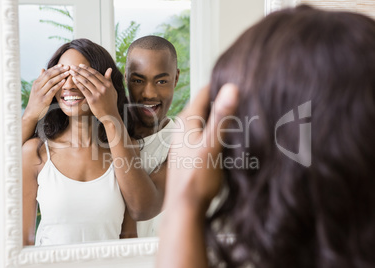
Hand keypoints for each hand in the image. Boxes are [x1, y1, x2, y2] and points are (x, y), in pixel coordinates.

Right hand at [23, 64, 69, 120]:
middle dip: (59, 70)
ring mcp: (40, 93)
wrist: (32, 112)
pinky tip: (64, 82)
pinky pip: (52, 90)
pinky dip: (58, 85)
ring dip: (60, 76)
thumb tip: (43, 69)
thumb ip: (41, 79)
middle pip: (49, 75)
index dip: (55, 68)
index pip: (46, 72)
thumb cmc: (36, 100)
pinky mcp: (44, 99)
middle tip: (67, 67)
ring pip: (51, 82)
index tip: (62, 65)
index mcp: (36, 83)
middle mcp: (37, 86)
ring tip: (67, 73)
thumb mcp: (37, 88)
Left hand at [69, 64, 119, 119]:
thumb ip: (109, 79)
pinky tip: (74, 80)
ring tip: (71, 72)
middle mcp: (103, 88)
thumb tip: (109, 69)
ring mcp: (98, 94)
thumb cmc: (111, 102)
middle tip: (72, 66)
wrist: (110, 115)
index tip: (80, 65)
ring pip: (85, 82)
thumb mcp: (112, 90)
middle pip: (89, 76)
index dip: (87, 68)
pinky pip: (83, 89)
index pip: (96, 73)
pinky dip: (78, 84)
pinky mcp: (92, 100)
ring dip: (77, 75)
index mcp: (108, 84)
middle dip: (80, 70)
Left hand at [164, 84, 238, 211]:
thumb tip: (230, 88)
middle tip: (249, 99)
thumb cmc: (195, 180)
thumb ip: (221, 118)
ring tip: (246, 116)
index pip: (206, 91)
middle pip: (209, 105)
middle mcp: (185, 127)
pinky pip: (210, 133)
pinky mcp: (194, 150)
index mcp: (187, 121)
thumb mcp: (211, 146)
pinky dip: (222, 131)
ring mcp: (189, 139)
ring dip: (225, 118)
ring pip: (210, 120)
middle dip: (227, 101)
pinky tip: (234, 138)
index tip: (242, 80)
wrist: (185, 207)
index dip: (223, 84)